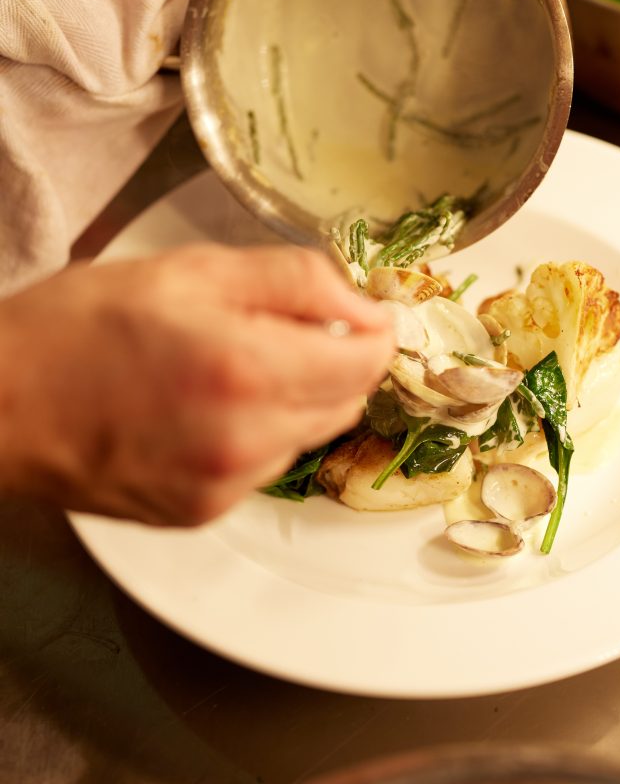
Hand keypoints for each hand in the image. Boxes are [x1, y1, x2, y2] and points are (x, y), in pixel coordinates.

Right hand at [0, 244, 394, 525]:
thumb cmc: (81, 325)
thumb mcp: (190, 270)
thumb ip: (293, 280)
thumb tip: (364, 305)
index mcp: (245, 368)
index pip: (366, 360)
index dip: (374, 330)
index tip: (363, 312)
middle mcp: (245, 439)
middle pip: (347, 401)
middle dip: (336, 360)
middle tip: (290, 327)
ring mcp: (224, 485)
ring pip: (308, 435)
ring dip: (298, 398)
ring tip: (233, 364)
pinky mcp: (202, 513)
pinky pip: (265, 467)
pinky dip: (258, 434)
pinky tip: (208, 406)